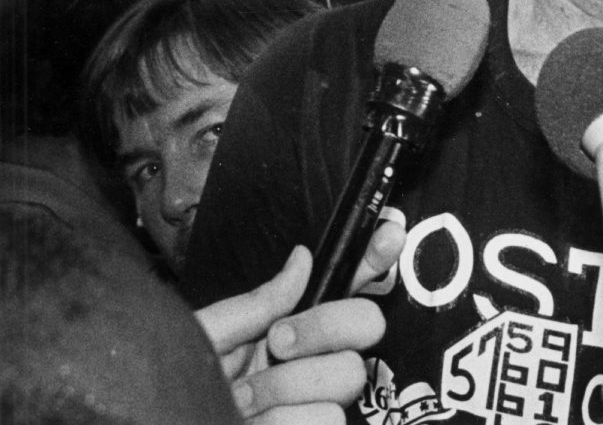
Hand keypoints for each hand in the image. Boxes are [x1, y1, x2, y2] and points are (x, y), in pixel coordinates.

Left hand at [195, 220, 405, 423]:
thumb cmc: (175, 390)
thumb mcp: (204, 339)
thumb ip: (256, 304)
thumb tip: (304, 258)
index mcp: (284, 328)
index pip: (343, 288)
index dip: (373, 258)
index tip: (389, 234)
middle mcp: (309, 363)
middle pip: (365, 324)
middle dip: (322, 327)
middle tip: (275, 344)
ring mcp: (315, 404)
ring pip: (348, 376)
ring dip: (285, 389)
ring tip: (241, 403)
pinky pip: (328, 420)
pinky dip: (282, 422)